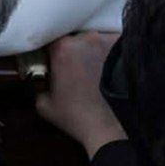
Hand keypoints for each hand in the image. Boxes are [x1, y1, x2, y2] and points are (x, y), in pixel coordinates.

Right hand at [35, 32, 124, 158]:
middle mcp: (87, 38)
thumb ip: (37, 84)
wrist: (111, 130)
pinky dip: (112, 52)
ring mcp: (110, 42)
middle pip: (75, 34)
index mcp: (62, 48)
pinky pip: (115, 43)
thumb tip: (38, 78)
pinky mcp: (128, 50)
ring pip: (96, 38)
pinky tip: (110, 68)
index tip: (49, 56)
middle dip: (72, 47)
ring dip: (92, 49)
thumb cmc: (77, 117)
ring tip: (94, 67)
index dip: (49, 46)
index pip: (50, 35)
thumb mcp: (44, 104)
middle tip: (73, 64)